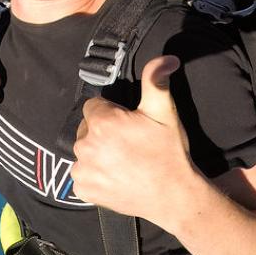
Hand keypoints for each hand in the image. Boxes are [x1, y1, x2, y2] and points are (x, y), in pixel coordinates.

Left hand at [71, 55, 195, 222]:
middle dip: (102, 132)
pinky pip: (81, 175)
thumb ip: (156, 80)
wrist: (174, 196)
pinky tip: (115, 176)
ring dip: (97, 153)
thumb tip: (166, 57)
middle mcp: (85, 145)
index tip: (127, 125)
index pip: (93, 106)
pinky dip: (94, 175)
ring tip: (123, 162)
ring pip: (84, 151)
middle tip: (127, 144)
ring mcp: (83, 169)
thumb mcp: (164, 112)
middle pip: (87, 129)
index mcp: (102, 122)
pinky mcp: (83, 190)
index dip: (111, 114)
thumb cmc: (169, 153)